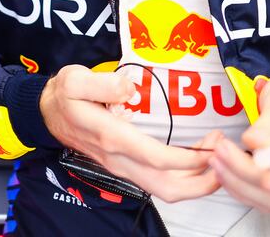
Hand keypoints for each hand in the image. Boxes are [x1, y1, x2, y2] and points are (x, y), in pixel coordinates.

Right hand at [40, 64, 220, 201]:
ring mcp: (122, 165)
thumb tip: (128, 88)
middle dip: (201, 179)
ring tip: (215, 154)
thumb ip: (102, 83)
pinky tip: (197, 158)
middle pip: (165, 187)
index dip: (188, 159)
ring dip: (195, 180)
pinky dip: (183, 176)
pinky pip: (159, 181)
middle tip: (223, 155)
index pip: (156, 159)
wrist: (45, 112)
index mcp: (111, 137)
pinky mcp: (125, 165)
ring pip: (164, 189)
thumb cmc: (64, 95)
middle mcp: (119, 158)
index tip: (211, 147)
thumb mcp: (75, 79)